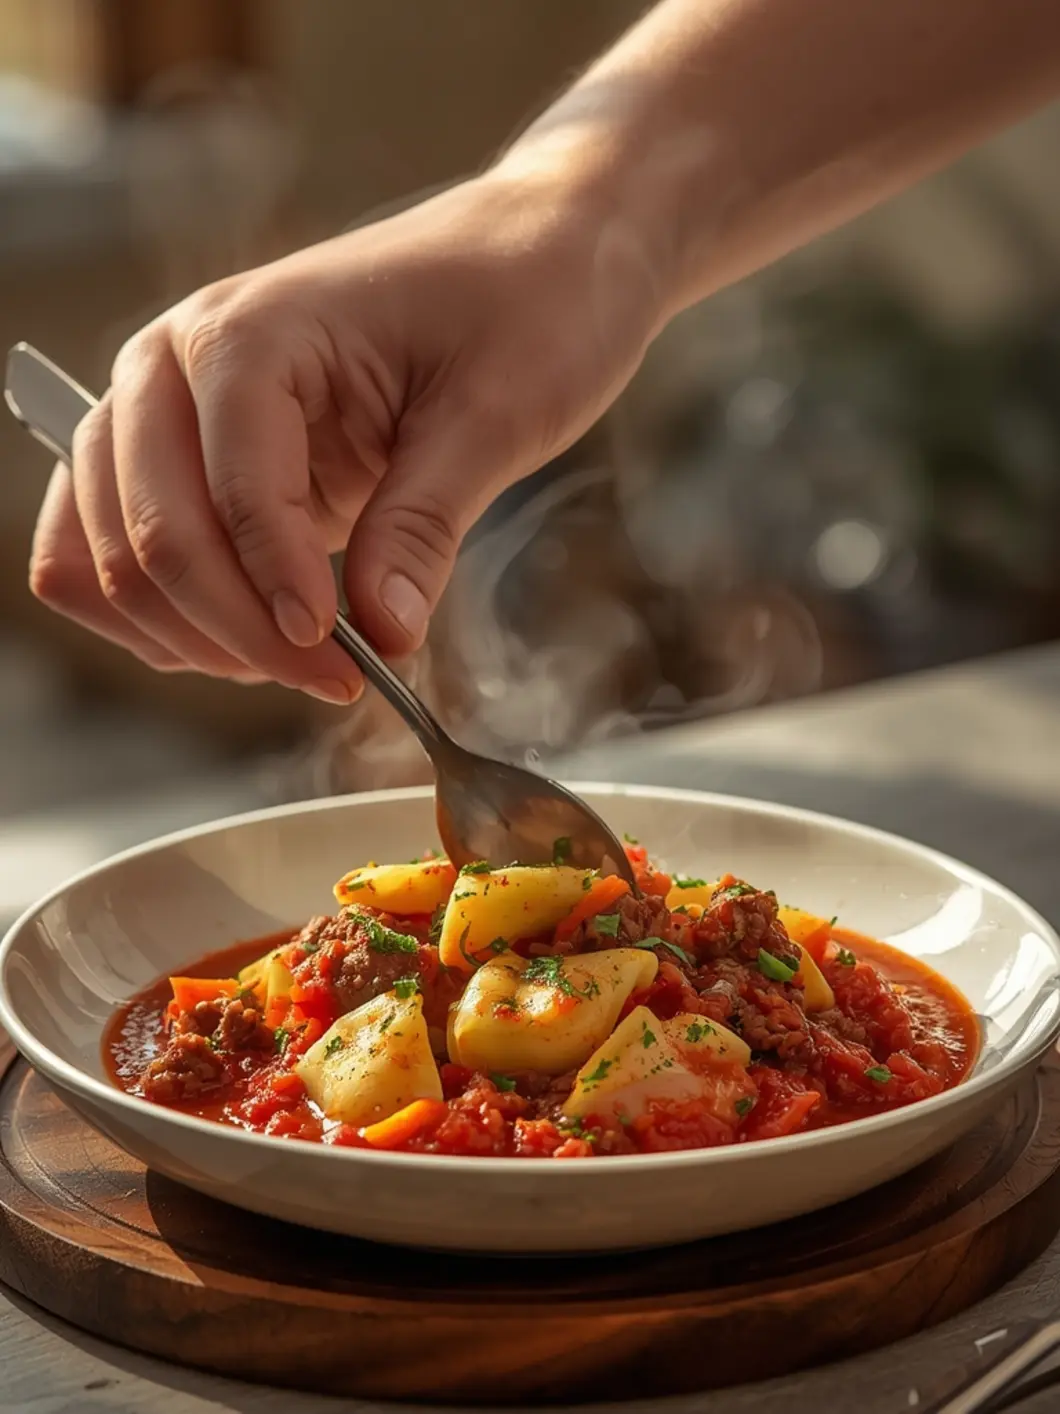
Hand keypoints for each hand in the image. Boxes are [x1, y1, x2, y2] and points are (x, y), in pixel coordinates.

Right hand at [29, 170, 661, 700]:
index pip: (227, 493)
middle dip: (235, 629)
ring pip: (107, 549)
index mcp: (248, 333)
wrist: (540, 251)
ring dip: (188, 631)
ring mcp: (173, 408)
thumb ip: (422, 526)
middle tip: (337, 680)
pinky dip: (162, 611)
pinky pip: (116, 544)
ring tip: (300, 662)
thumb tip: (382, 637)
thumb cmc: (525, 302)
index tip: (350, 662)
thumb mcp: (495, 416)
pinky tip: (245, 640)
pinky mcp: (195, 453)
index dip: (277, 595)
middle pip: (146, 532)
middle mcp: (180, 363)